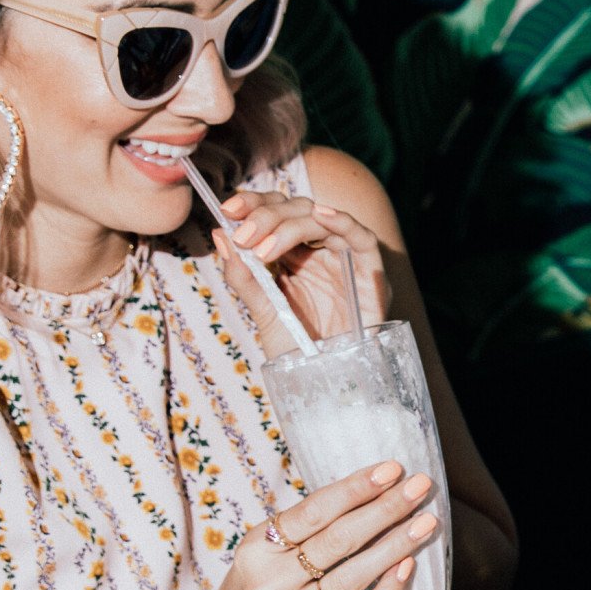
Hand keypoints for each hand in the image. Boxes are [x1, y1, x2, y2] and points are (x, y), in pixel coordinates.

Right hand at [195, 460, 436, 589]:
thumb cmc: (257, 582)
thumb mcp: (264, 547)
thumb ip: (305, 525)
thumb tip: (369, 490)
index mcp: (258, 548)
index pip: (313, 512)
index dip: (355, 489)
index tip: (391, 469)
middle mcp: (272, 583)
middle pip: (338, 541)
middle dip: (385, 510)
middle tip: (420, 487)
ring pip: (352, 577)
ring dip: (394, 546)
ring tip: (425, 522)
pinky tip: (406, 566)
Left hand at [215, 188, 388, 357]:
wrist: (326, 384)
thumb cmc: (298, 352)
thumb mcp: (265, 313)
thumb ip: (245, 278)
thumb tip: (220, 236)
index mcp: (292, 255)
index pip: (274, 213)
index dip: (253, 205)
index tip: (228, 210)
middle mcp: (318, 250)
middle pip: (295, 209)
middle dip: (267, 216)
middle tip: (243, 237)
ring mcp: (343, 257)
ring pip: (320, 218)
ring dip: (290, 225)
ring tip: (263, 249)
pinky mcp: (369, 269)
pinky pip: (360, 236)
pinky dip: (343, 221)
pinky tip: (321, 215)